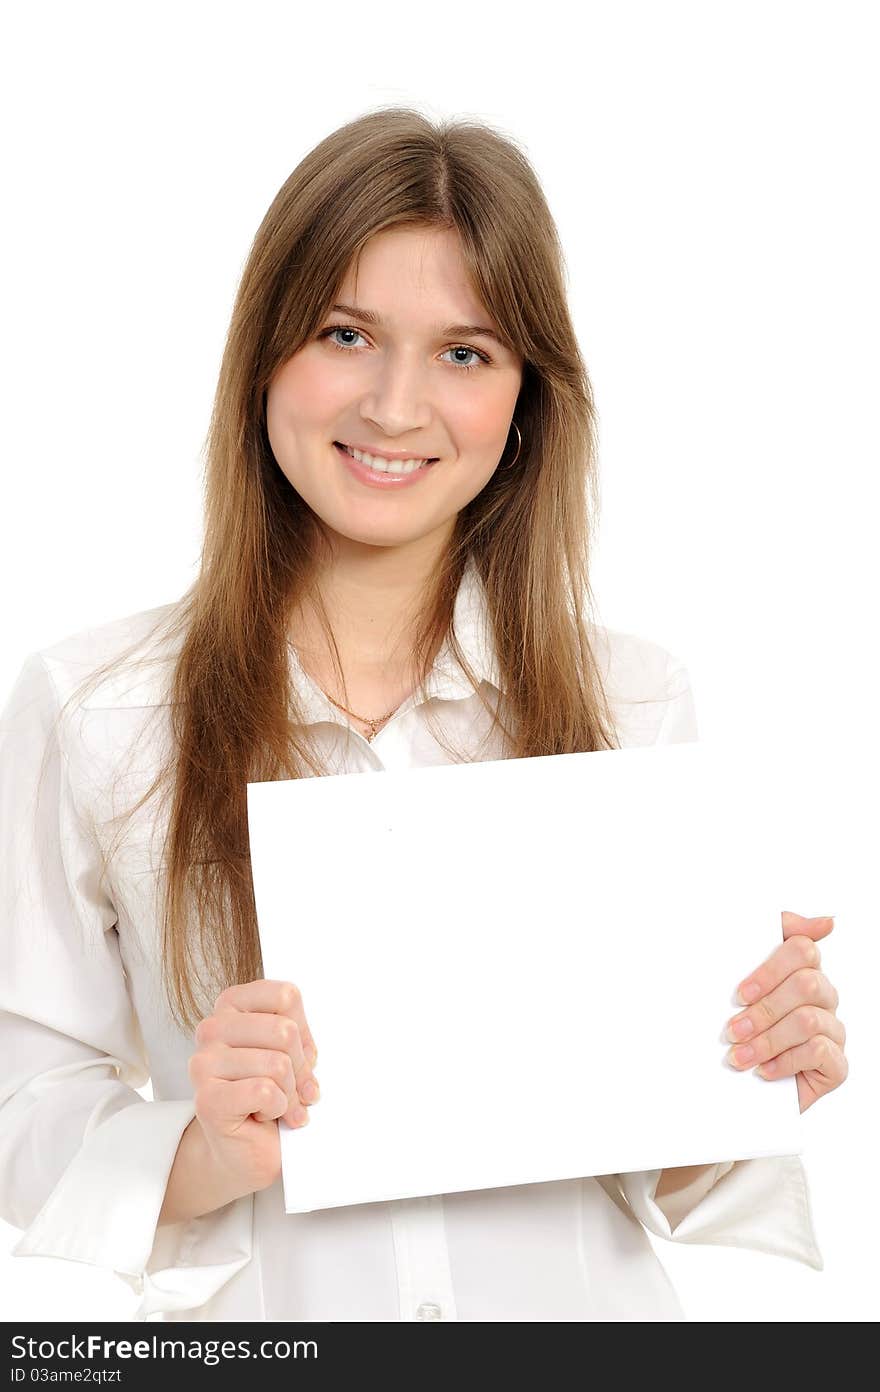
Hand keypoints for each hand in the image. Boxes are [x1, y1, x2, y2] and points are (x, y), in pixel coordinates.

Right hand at [188, 979, 319, 1193]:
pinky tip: (265, 1116)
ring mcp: (204, 1063)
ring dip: (289, 1094)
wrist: (245, 1150)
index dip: (304, 1031)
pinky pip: (265, 1091)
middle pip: (285, 1031)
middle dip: (300, 1068)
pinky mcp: (207, 1098)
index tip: (299, 1055)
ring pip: (277, 1064)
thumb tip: (308, 1052)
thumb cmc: (269, 1096)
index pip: (285, 996)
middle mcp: (212, 1029)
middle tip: (295, 1090)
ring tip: (278, 1105)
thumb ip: (297, 1036)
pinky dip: (277, 1108)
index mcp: (232, 1005)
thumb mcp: (290, 1053)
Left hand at [726, 911, 847, 1112]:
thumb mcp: (737, 986)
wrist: (737, 1088)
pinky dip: (784, 1062)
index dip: (770, 969)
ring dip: (768, 1039)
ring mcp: (833, 1030)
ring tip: (739, 1056)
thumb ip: (764, 941)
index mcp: (802, 970)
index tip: (739, 994)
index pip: (803, 949)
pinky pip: (819, 1053)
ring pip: (809, 1020)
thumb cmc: (739, 1030)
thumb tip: (819, 919)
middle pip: (807, 984)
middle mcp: (823, 997)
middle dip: (764, 1009)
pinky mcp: (837, 1065)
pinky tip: (763, 1071)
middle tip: (732, 1030)